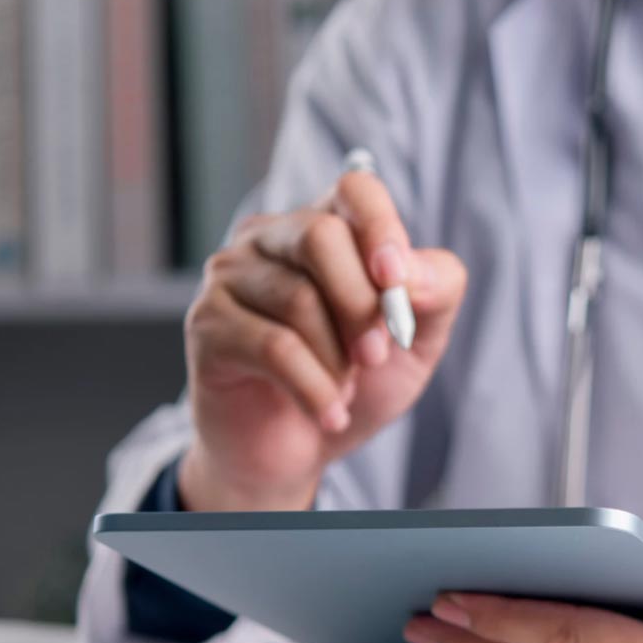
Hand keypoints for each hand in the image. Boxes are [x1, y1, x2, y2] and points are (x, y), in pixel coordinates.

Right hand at [180, 169, 466, 511]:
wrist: (298, 452)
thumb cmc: (356, 382)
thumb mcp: (418, 340)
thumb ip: (435, 291)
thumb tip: (410, 271)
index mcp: (326, 225)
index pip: (355, 190)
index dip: (381, 229)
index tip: (398, 283)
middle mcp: (271, 238)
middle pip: (320, 236)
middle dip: (362, 305)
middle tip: (376, 356)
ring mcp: (230, 276)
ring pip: (298, 298)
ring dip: (337, 360)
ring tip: (344, 391)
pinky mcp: (207, 324)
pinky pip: (272, 346)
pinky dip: (314, 389)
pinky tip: (329, 414)